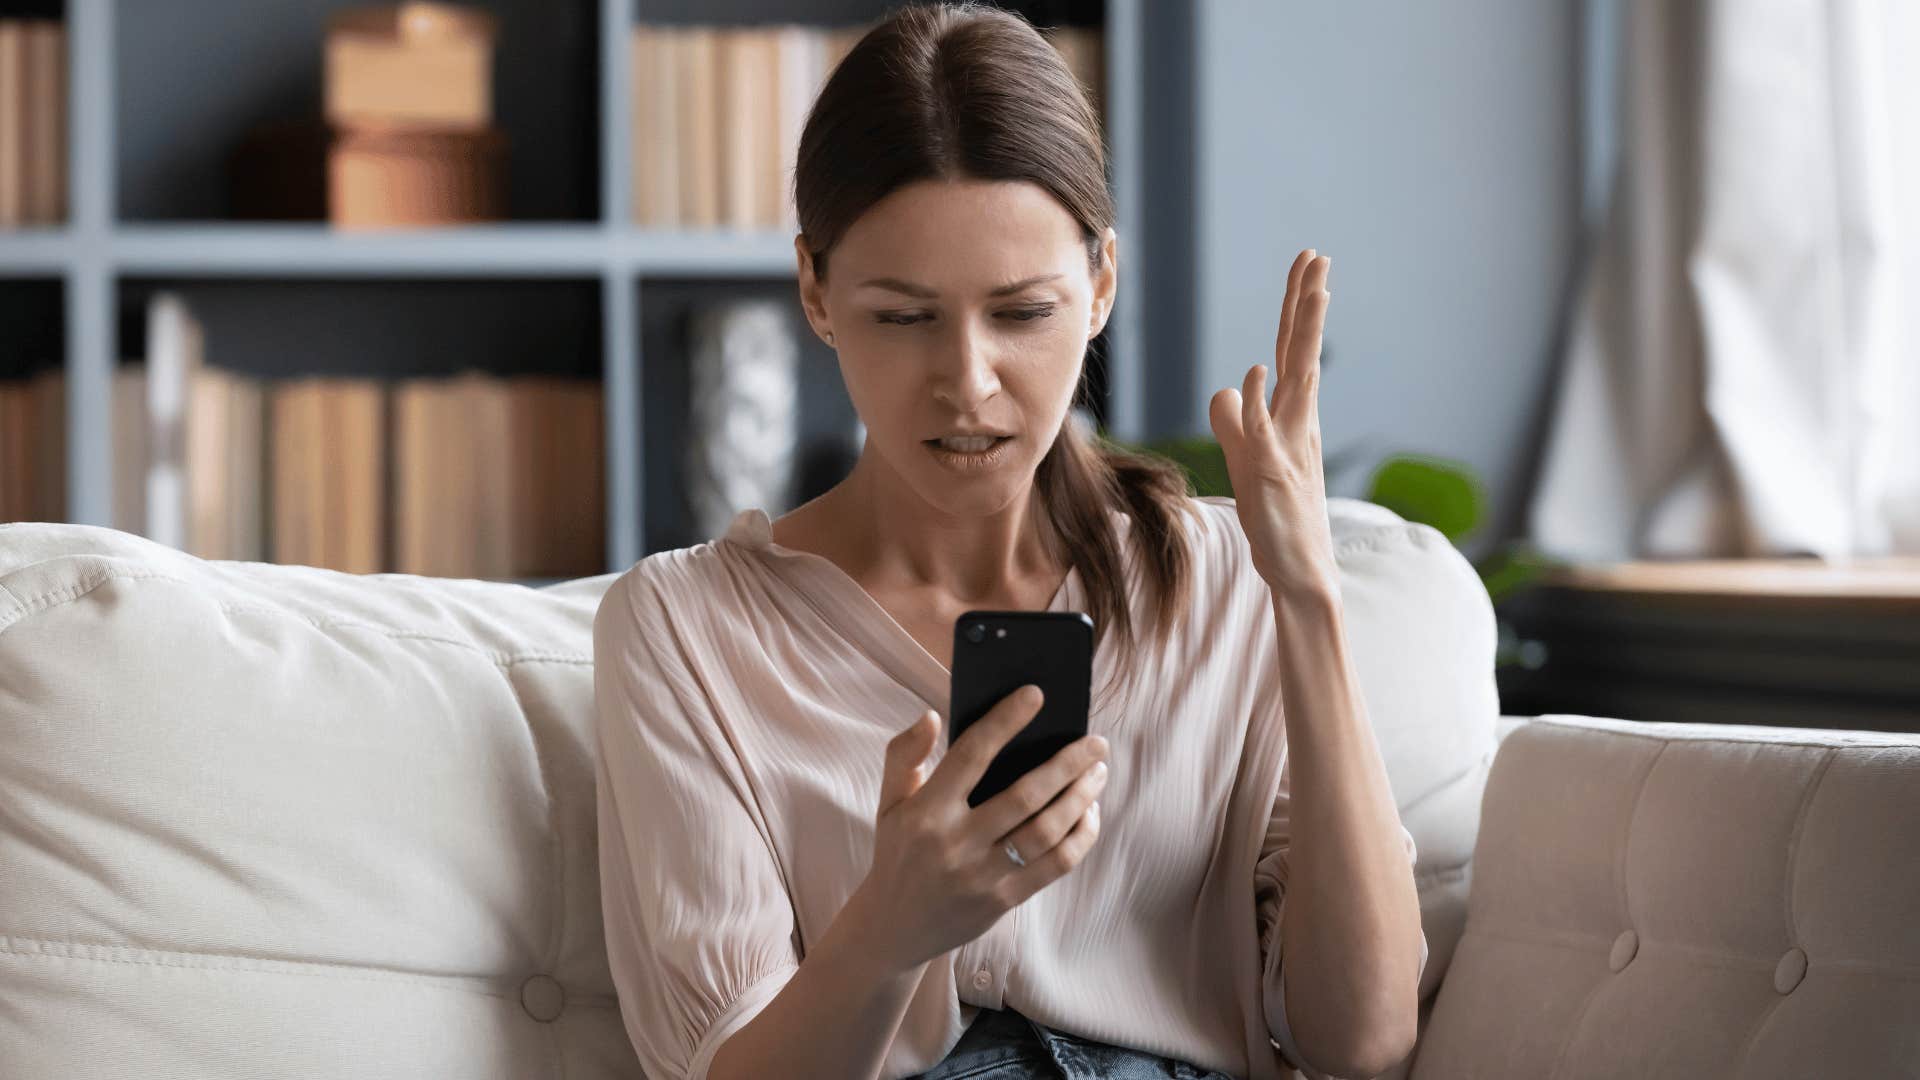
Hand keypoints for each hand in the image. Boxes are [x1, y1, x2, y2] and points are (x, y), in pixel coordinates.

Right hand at [856, 686, 1109, 974]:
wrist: (893, 928)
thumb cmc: (898, 852)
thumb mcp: (887, 802)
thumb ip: (904, 754)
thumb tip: (932, 715)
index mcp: (926, 811)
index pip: (971, 755)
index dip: (1005, 721)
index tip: (1035, 695)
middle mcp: (956, 842)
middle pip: (1025, 795)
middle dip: (1068, 764)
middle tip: (1096, 742)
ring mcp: (982, 875)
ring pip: (1047, 831)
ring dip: (1081, 798)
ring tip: (1098, 773)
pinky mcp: (1004, 900)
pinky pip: (1055, 865)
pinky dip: (1080, 836)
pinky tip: (1089, 813)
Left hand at [1208, 249, 1338, 593]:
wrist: (1299, 572)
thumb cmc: (1276, 518)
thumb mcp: (1246, 459)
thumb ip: (1236, 422)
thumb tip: (1229, 388)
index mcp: (1292, 418)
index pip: (1293, 351)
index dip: (1298, 309)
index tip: (1309, 266)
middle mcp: (1297, 425)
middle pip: (1302, 352)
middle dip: (1308, 304)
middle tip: (1318, 257)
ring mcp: (1287, 447)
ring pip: (1297, 379)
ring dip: (1303, 335)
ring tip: (1313, 290)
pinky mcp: (1272, 475)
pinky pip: (1264, 433)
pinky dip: (1261, 402)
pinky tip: (1257, 372)